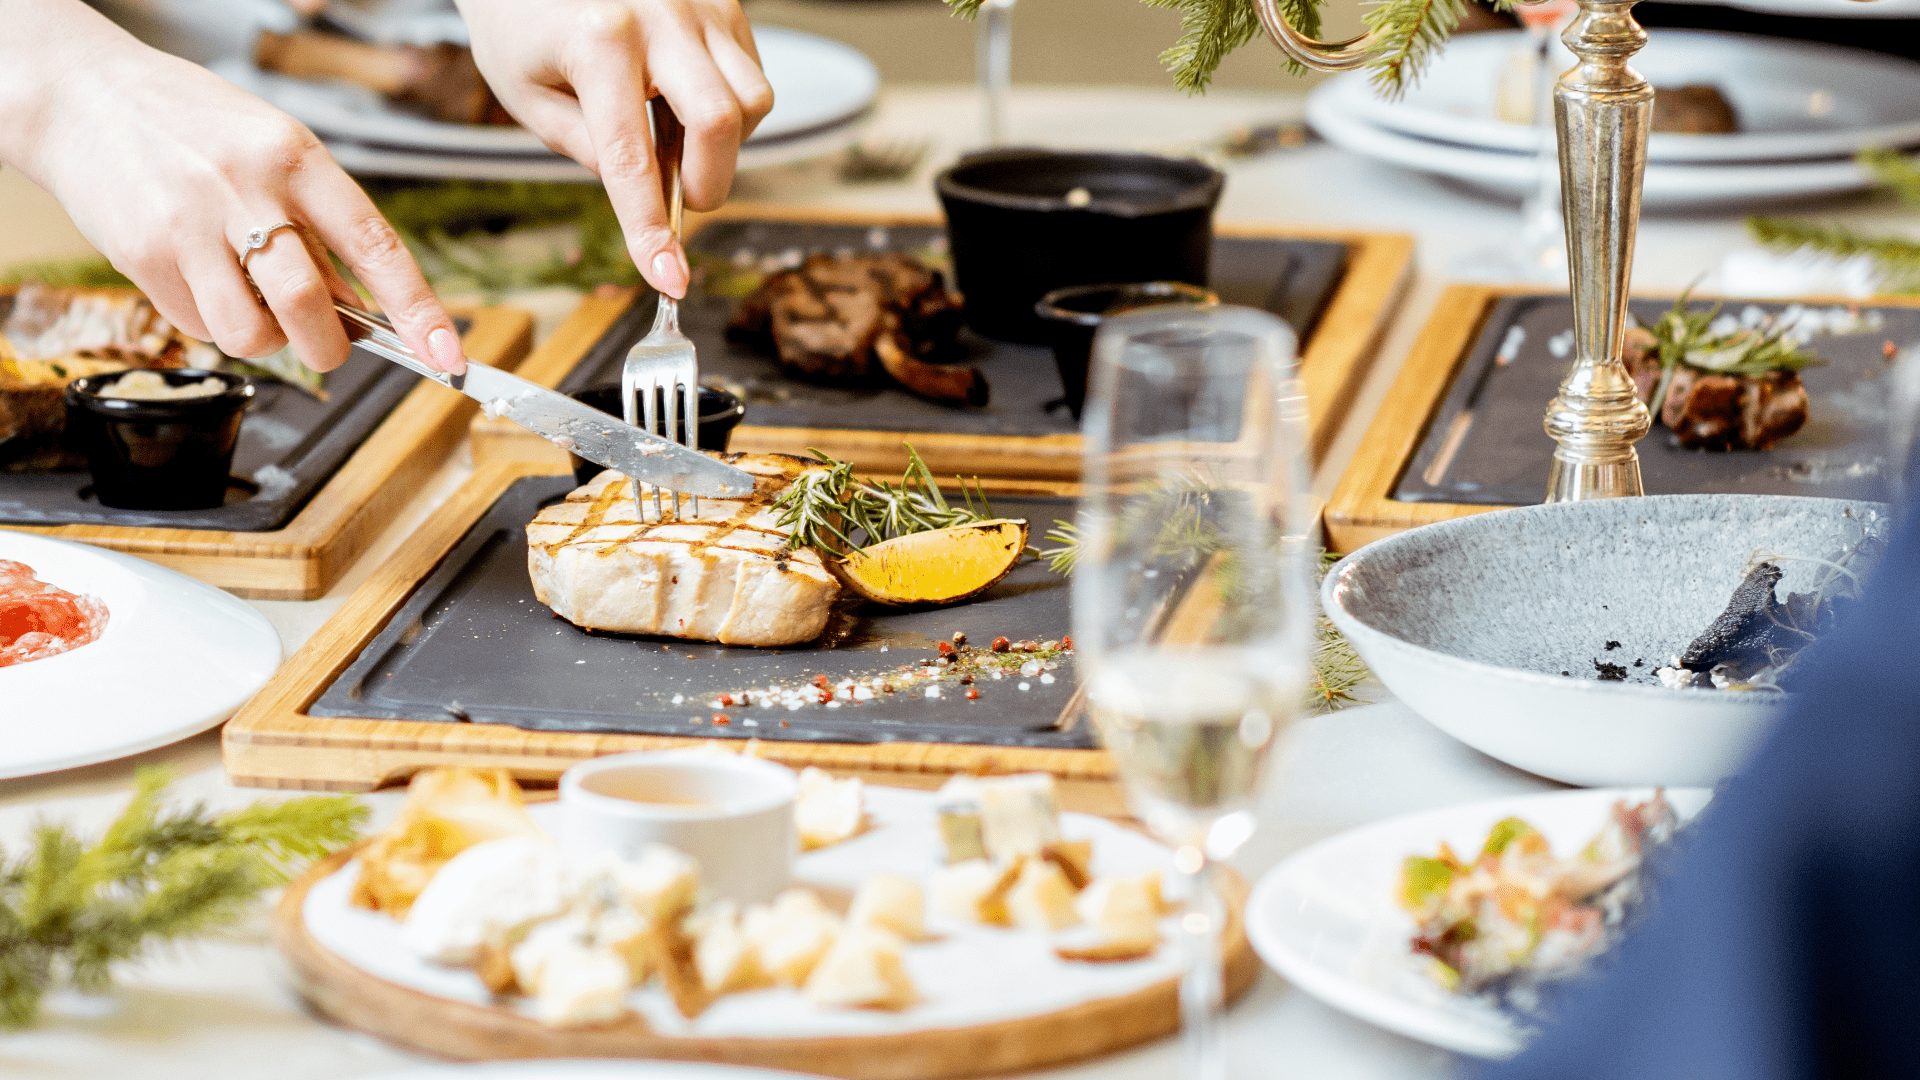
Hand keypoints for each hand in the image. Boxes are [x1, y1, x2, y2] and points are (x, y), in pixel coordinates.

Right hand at [0, 2, 464, 375]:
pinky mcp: (143, 256)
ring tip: (253, 298)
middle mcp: (244, 189)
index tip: (445, 354)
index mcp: (295, 157)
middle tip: (328, 342)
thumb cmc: (193, 125)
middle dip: (329, 345)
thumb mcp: (275, 151)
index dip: (418, 309)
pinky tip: (203, 277)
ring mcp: (188, 225)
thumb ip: (319, 226)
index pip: (375, 244)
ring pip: (252, 333)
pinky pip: (200, 325)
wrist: (83, 97)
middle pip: (309, 306)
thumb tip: (362, 309)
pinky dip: (214, 320)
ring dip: (266, 340)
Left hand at [456, 0, 773, 298]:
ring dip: (722, 145)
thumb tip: (648, 194)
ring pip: (752, 101)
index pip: (634, 157)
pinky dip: (727, 110)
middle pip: (720, 122)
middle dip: (706, 184)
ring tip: (672, 140)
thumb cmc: (521, 26)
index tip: (669, 278)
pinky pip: (751, 76)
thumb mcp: (527, 98)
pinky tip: (681, 104)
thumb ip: (590, 151)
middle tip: (678, 200)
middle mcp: (660, 13)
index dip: (652, 227)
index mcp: (599, 41)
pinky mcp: (724, 2)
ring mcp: (700, 3)